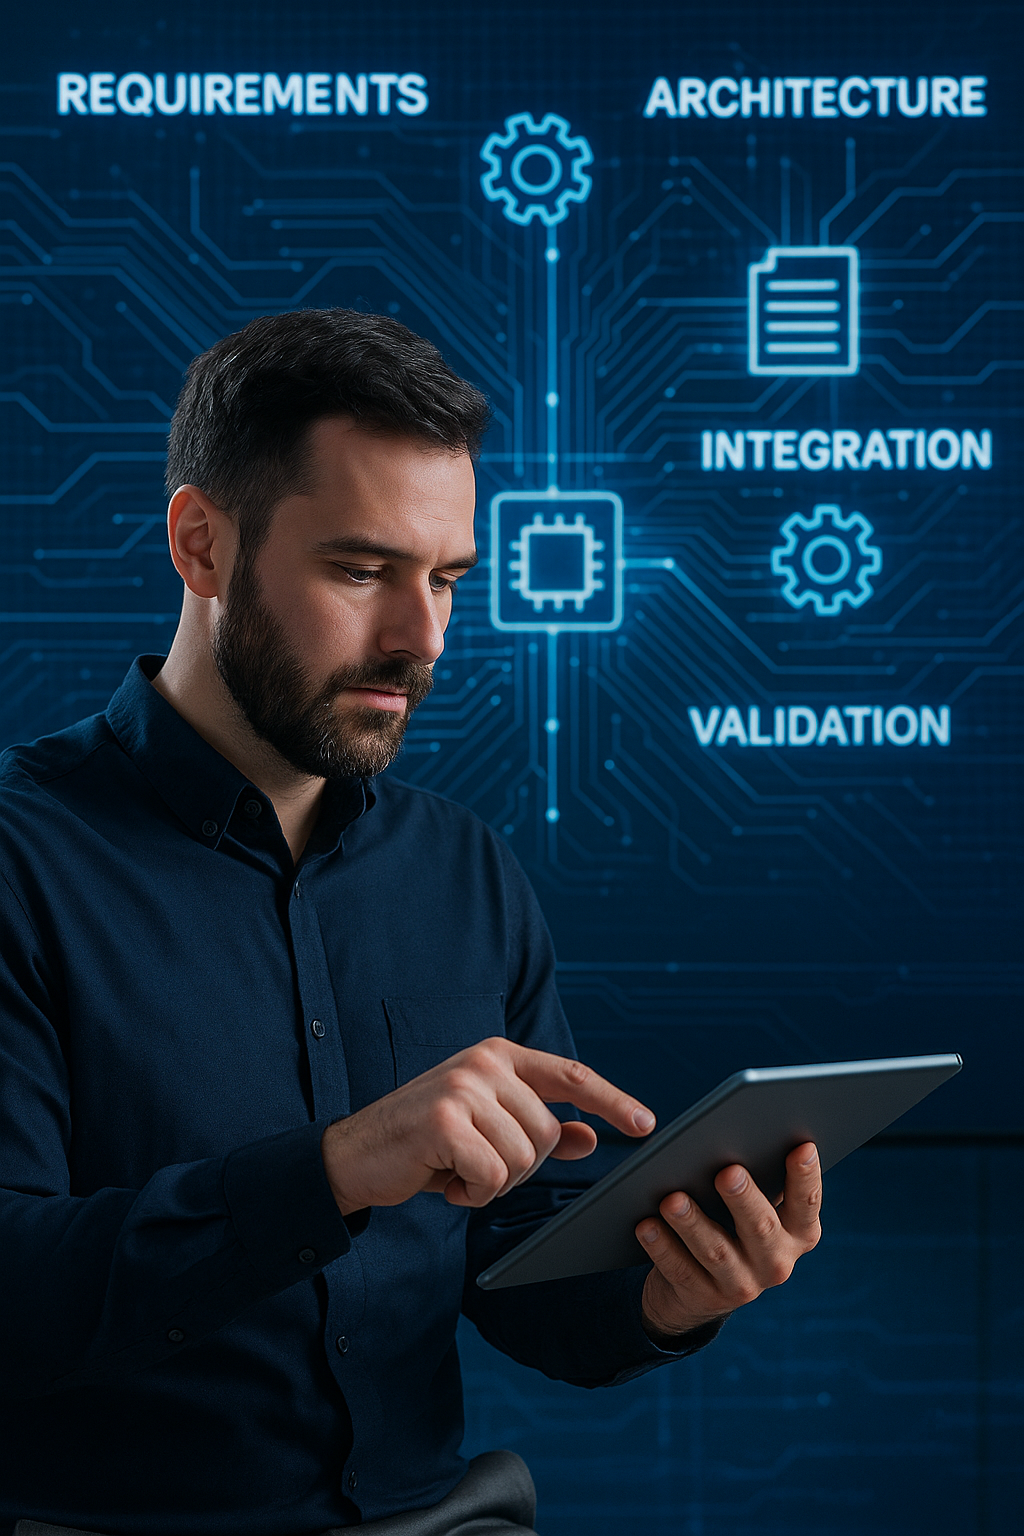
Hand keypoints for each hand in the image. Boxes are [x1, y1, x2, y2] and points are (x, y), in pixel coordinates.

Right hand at [321, 1037, 656, 1214]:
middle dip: (520, 1166)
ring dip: (494, 1182)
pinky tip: (446, 1180)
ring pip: (523, 1157)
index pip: (570, 1075)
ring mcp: (463, 1086)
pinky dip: (475, 1192)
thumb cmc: (426, 1143)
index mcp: (499, 1056)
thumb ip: (538, 1129)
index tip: (645, 1124)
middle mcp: (484, 1062)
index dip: (611, 1100)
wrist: (355, 1154)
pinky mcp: (444, 1119)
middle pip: (547, 1132)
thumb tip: (590, 1138)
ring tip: (458, 1169)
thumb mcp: (486, 1129)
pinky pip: (493, 1175)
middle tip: (477, 1165)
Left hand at [637, 1143, 821, 1343]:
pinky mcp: (704, 1298)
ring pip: (716, 1251)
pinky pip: (680, 1270)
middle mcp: (777, 1263)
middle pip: (760, 1227)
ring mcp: (742, 1285)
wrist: (702, 1290)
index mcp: (798, 1234)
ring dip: (693, 1224)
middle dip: (743, 1199)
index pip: (807, 1204)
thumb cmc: (733, 1224)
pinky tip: (646, 1226)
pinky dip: (662, 1247)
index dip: (806, 1177)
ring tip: (672, 1199)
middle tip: (727, 1172)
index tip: (802, 1146)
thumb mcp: (754, 1207)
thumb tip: (738, 1132)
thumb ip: (758, 1180)